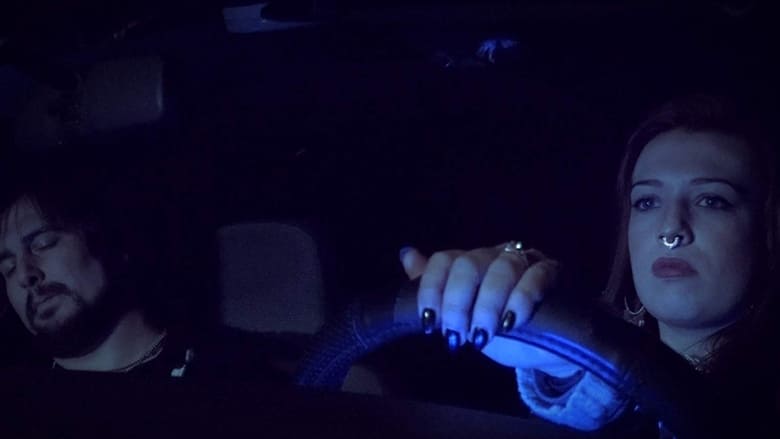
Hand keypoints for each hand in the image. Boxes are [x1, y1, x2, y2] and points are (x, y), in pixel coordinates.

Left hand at [400, 244, 580, 376]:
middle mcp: (493, 255)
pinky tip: (512, 323)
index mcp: (468, 263)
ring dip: (488, 305)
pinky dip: (521, 300)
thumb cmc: (498, 327)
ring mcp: (523, 261)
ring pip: (502, 269)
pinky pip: (535, 277)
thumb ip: (435, 288)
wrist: (546, 345)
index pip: (443, 260)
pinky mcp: (550, 273)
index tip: (429, 323)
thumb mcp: (462, 315)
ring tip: (482, 336)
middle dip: (457, 302)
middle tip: (456, 336)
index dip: (431, 289)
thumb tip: (406, 255)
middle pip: (469, 264)